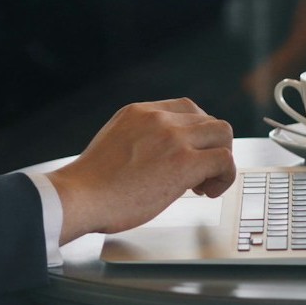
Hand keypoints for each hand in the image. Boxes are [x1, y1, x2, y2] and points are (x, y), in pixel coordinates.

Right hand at [46, 99, 234, 242]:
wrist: (81, 196)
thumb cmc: (92, 182)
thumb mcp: (115, 142)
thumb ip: (140, 139)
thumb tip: (158, 156)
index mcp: (140, 112)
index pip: (187, 108)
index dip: (195, 133)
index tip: (190, 153)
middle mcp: (159, 118)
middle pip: (208, 120)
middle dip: (209, 147)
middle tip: (198, 173)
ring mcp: (173, 138)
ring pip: (222, 133)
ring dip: (220, 159)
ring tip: (203, 183)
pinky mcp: (184, 163)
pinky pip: (224, 160)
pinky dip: (224, 176)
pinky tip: (207, 192)